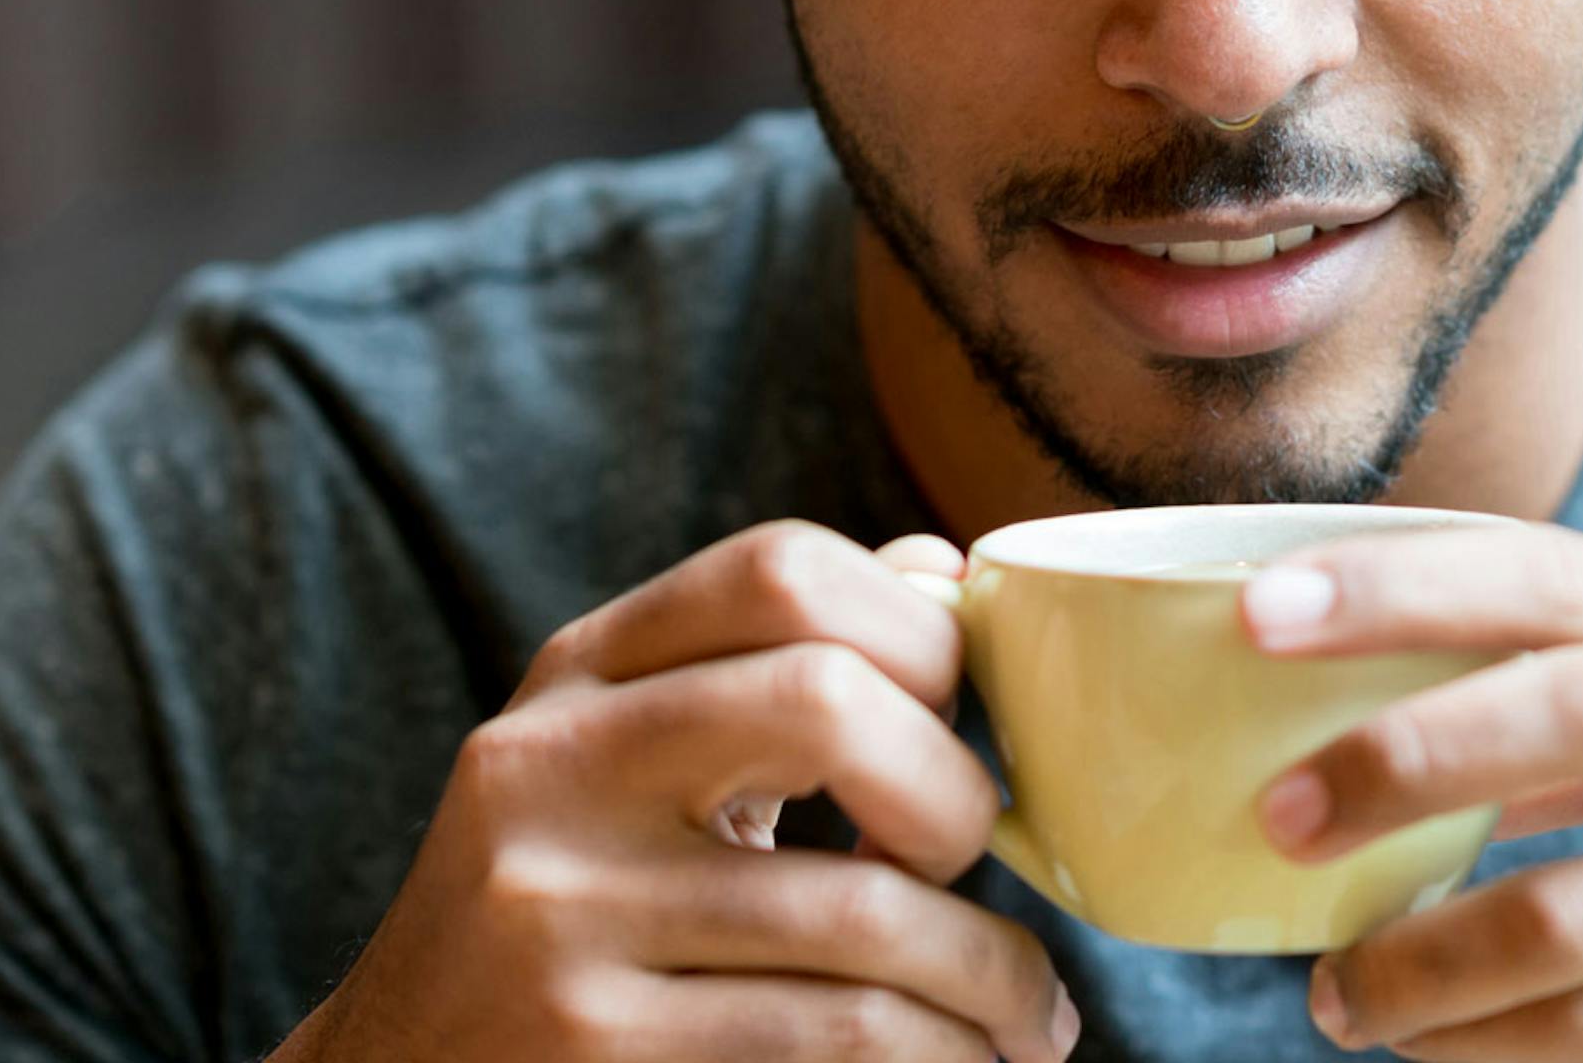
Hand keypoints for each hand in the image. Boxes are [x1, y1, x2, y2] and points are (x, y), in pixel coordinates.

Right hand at [269, 522, 1078, 1062]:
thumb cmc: (562, 914)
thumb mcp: (623, 763)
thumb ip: (767, 667)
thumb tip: (945, 573)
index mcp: (576, 677)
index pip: (780, 568)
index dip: (922, 632)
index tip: (960, 721)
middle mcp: (550, 770)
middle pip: (828, 700)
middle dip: (954, 793)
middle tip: (974, 868)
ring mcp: (559, 912)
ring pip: (860, 910)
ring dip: (994, 974)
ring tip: (1032, 1020)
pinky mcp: (589, 1044)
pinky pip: (836, 1035)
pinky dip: (943, 1055)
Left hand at [1242, 524, 1582, 1060]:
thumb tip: (1396, 704)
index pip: (1554, 574)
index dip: (1400, 582)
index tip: (1261, 605)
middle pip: (1568, 710)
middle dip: (1400, 756)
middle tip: (1278, 816)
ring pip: (1582, 916)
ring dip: (1430, 964)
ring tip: (1339, 999)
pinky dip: (1518, 1056)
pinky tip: (1448, 1058)